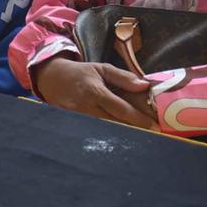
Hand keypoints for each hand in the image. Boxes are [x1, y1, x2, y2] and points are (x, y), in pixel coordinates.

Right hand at [33, 57, 157, 130]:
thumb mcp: (101, 68)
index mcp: (94, 91)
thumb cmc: (80, 74)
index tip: (155, 127)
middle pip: (114, 124)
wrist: (50, 78)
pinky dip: (107, 136)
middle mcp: (84, 106)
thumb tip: (145, 85)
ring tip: (139, 138)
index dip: (139, 119)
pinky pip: (93, 133)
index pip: (121, 109)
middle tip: (152, 135)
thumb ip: (124, 77)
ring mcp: (76, 118)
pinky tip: (118, 138)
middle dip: (134, 130)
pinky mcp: (70, 125)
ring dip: (122, 135)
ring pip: (104, 131)